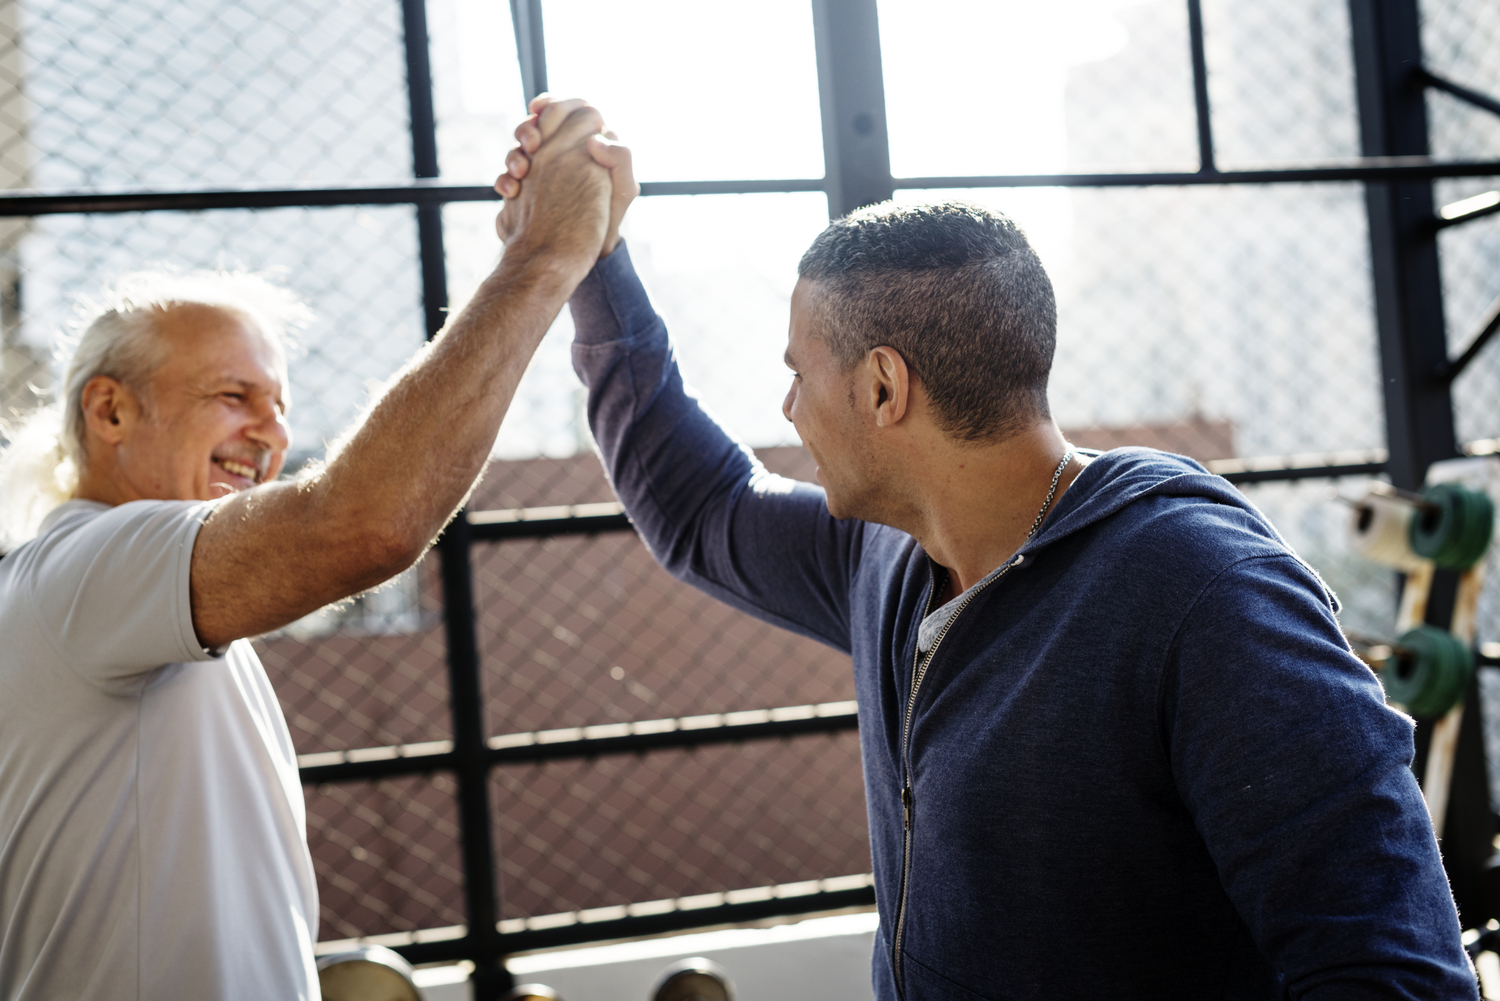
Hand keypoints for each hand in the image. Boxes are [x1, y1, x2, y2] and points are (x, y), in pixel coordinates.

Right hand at [497, 94, 638, 257]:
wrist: (570, 258)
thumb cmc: (604, 225)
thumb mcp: (622, 192)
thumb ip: (620, 159)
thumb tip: (595, 139)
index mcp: (589, 146)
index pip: (574, 108)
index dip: (559, 105)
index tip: (544, 114)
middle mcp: (564, 155)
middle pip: (539, 122)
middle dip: (529, 126)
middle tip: (533, 146)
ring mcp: (541, 172)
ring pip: (519, 146)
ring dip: (514, 152)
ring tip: (521, 172)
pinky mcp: (524, 190)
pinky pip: (507, 174)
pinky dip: (504, 178)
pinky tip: (512, 192)